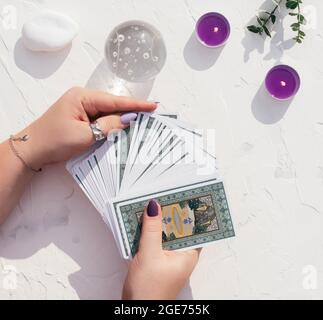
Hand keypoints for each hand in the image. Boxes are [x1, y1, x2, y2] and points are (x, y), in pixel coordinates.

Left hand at [14, 87, 156, 168]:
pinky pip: (101, 120)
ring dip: (121, 120)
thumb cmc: (55, 140)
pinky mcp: (81, 119)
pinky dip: (111, 126)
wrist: (32, 150)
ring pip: (108, 114)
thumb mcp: (85, 134)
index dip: (136, 105)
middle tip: (151, 117)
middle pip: (113, 105)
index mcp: (83, 97)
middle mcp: (83, 99)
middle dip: (130, 112)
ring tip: (141, 125)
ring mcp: (82, 109)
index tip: (153, 106)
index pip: (115, 100)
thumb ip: (108, 126)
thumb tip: (128, 120)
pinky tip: (122, 130)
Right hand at [122, 200, 200, 299]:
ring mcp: (169, 257)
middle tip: (164, 194)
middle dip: (171, 213)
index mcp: (188, 254)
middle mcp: (181, 254)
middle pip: (178, 228)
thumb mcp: (150, 255)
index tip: (185, 194)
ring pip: (166, 233)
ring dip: (159, 221)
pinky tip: (143, 221)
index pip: (194, 227)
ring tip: (152, 203)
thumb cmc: (148, 290)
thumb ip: (151, 229)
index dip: (190, 211)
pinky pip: (156, 240)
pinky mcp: (157, 260)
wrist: (136, 310)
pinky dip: (151, 231)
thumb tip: (154, 206)